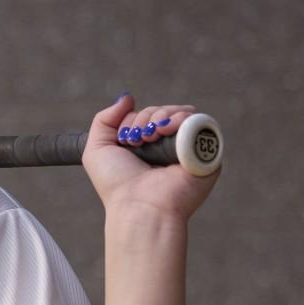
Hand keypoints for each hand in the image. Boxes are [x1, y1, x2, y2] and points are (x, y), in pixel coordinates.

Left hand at [81, 95, 220, 221]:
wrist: (139, 206)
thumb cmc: (117, 185)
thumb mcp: (97, 150)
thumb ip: (104, 120)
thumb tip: (128, 98)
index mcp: (148, 147)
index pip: (148, 116)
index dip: (135, 118)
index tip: (125, 138)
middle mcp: (169, 148)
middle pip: (164, 112)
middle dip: (148, 116)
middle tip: (138, 138)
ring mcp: (188, 149)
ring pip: (183, 114)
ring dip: (163, 116)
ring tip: (152, 135)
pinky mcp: (206, 153)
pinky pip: (201, 123)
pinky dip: (183, 119)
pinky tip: (167, 131)